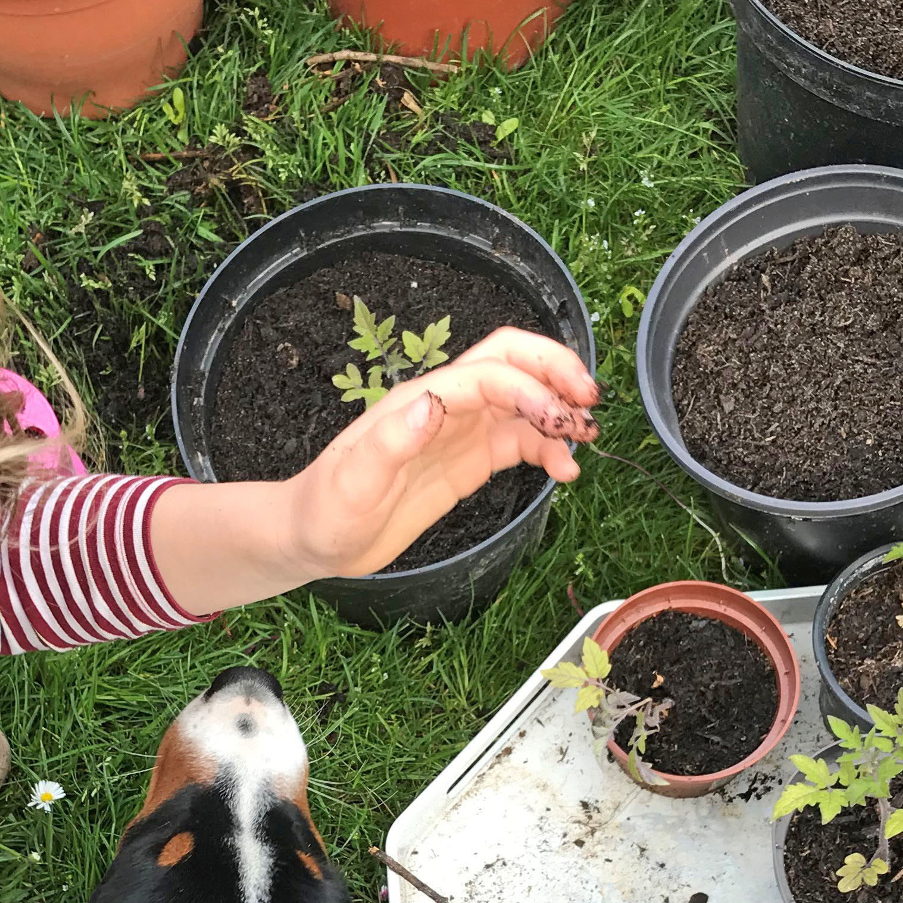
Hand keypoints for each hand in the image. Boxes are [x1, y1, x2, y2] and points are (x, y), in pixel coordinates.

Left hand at [283, 326, 599, 579]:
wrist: (313, 539)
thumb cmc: (326, 511)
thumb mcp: (352, 483)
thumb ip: (391, 442)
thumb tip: (434, 404)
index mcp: (421, 403)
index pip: (488, 374)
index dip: (530, 388)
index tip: (560, 419)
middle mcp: (445, 408)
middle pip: (512, 363)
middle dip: (556, 372)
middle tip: (589, 403)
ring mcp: (460, 433)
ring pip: (524, 402)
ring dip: (560, 412)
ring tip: (587, 441)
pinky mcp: (468, 462)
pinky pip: (519, 443)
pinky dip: (548, 450)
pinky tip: (565, 471)